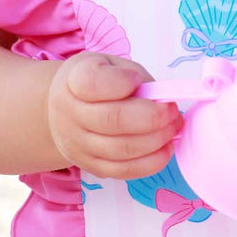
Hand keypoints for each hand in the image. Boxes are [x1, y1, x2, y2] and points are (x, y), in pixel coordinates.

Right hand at [47, 52, 181, 179]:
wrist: (64, 111)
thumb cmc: (97, 82)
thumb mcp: (110, 65)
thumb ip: (133, 77)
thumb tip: (161, 99)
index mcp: (74, 81)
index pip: (92, 83)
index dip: (122, 81)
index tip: (137, 80)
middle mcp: (70, 114)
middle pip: (113, 120)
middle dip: (152, 116)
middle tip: (172, 110)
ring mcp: (78, 145)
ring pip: (121, 150)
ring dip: (156, 140)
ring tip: (172, 127)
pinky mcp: (91, 167)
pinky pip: (124, 171)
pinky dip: (151, 162)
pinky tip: (165, 148)